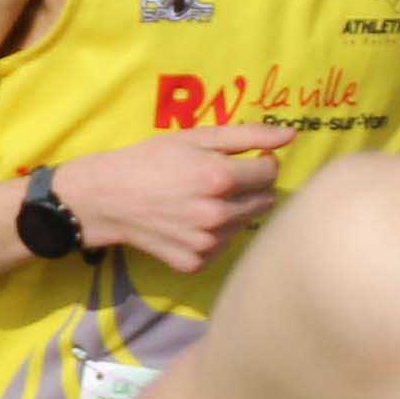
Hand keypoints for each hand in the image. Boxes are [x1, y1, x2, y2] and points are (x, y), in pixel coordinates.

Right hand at [53, 124, 298, 273]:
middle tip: (222, 180)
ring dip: (235, 211)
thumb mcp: (197, 138)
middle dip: (252, 187)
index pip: (271, 172)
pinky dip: (216, 234)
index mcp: (219, 179)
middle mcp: (217, 215)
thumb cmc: (153, 160)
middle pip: (266, 201)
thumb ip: (248, 135)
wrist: (108, 198)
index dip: (262, 161)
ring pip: (246, 224)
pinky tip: (192, 221)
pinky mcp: (195, 263)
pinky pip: (224, 246)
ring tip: (203, 200)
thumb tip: (291, 135)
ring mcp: (206, 243)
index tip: (245, 159)